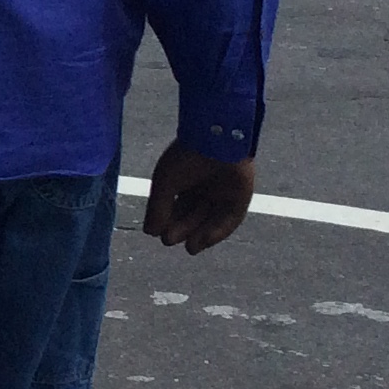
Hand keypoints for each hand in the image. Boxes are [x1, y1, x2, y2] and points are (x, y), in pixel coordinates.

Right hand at [140, 141, 254, 252]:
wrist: (216, 139)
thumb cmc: (187, 156)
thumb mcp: (166, 184)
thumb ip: (158, 208)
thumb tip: (149, 232)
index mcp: (187, 181)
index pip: (176, 207)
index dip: (167, 220)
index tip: (158, 231)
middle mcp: (205, 188)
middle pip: (192, 215)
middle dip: (181, 229)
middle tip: (170, 239)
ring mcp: (224, 194)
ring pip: (211, 220)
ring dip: (200, 236)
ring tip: (189, 248)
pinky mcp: (239, 198)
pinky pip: (229, 220)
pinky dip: (216, 232)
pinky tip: (203, 241)